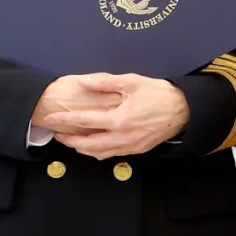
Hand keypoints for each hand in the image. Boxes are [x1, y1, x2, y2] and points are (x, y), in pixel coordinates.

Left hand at [43, 72, 188, 158]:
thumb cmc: (158, 93)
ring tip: (71, 140)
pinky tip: (93, 146)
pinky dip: (98, 152)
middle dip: (69, 140)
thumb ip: (105, 82)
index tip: (51, 118)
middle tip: (56, 134)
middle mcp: (122, 137)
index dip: (65, 120)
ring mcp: (129, 146)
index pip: (85, 121)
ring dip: (82, 148)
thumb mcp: (132, 82)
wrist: (183, 109)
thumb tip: (83, 81)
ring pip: (98, 153)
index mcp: (119, 119)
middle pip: (87, 144)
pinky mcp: (136, 150)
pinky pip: (111, 155)